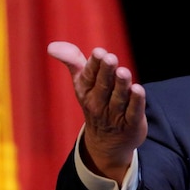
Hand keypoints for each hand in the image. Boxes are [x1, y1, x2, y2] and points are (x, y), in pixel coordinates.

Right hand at [48, 41, 146, 182]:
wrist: (106, 143)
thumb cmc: (95, 102)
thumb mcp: (82, 83)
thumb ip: (72, 61)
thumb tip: (51, 46)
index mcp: (85, 91)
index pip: (89, 76)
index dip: (94, 64)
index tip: (99, 52)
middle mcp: (99, 103)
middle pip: (103, 85)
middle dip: (107, 71)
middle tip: (111, 58)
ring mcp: (115, 114)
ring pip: (119, 97)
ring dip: (122, 84)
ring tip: (123, 72)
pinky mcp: (132, 124)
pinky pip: (133, 112)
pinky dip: (136, 101)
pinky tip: (138, 89)